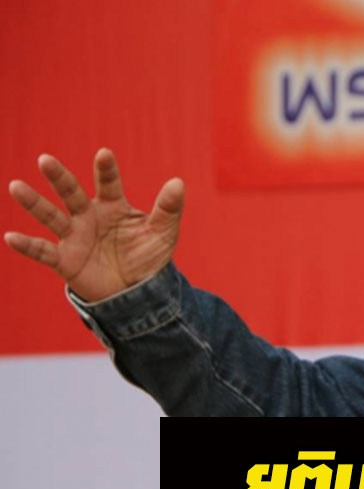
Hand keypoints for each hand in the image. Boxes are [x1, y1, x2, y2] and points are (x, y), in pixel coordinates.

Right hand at [5, 149, 183, 301]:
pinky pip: (42, 251)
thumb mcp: (163, 233)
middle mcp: (89, 216)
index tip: (104, 154)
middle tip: (45, 160)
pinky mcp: (64, 259)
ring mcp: (74, 236)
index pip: (108, 184)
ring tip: (16, 186)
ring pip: (50, 215)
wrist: (136, 291)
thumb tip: (178, 182)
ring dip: (34, 203)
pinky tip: (10, 237)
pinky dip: (27, 245)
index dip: (106, 170)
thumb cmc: (147, 256)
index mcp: (113, 206)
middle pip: (71, 193)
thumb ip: (168, 209)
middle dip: (59, 177)